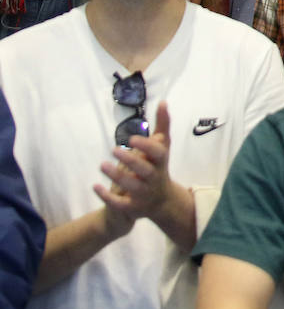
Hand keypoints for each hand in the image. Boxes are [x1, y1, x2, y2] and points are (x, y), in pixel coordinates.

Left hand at [94, 102, 177, 220]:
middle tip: (114, 150)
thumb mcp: (162, 148)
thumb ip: (162, 126)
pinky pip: (120, 203)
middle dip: (130, 160)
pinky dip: (107, 196)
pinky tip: (95, 186)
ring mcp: (144, 193)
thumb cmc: (158, 167)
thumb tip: (163, 102)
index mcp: (160, 162)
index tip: (132, 139)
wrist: (162, 201)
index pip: (158, 153)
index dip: (146, 147)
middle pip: (145, 170)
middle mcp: (154, 178)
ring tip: (102, 164)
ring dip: (116, 176)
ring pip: (132, 186)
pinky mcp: (132, 206)